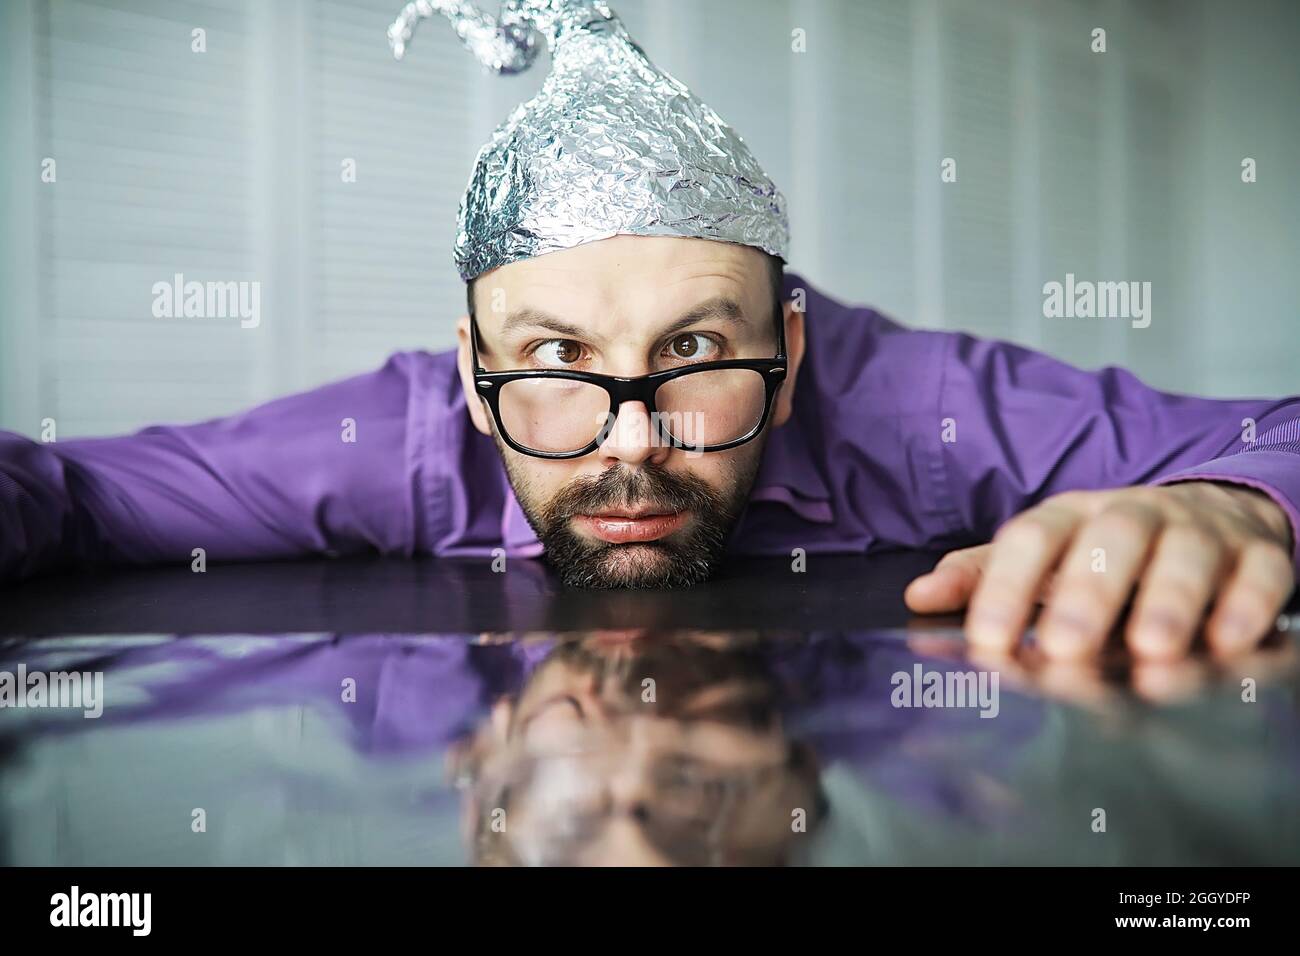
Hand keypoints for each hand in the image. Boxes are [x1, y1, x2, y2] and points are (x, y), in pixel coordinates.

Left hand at [904, 482, 1295, 659]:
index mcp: (1072, 515)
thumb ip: (983, 577)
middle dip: (1088, 593)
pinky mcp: (1256, 554)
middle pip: (1111, 539)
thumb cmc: (1106, 551)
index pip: (1032, 538)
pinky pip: (1258, 572)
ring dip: (1168, 601)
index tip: (986, 641)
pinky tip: (1227, 644)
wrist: (1209, 515)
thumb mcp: (1042, 556)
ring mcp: (1199, 530)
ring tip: (1150, 650)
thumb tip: (918, 598)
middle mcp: (1134, 514)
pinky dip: (1246, 606)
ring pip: (1185, 552)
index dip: (1006, 586)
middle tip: (1066, 648)